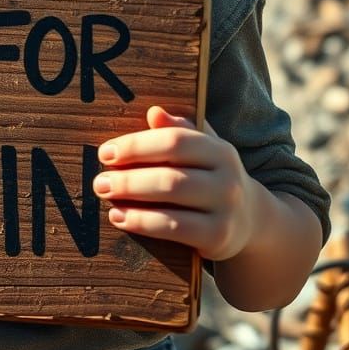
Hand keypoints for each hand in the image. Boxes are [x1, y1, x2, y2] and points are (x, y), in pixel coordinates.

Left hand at [92, 105, 254, 261]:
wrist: (250, 220)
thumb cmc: (211, 177)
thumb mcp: (203, 150)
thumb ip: (179, 130)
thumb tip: (154, 112)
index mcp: (219, 149)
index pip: (174, 141)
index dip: (137, 146)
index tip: (106, 153)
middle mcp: (227, 177)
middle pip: (170, 173)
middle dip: (128, 177)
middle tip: (98, 181)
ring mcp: (225, 208)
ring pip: (171, 199)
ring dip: (131, 197)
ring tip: (105, 195)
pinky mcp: (218, 237)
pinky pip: (174, 228)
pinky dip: (142, 222)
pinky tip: (120, 217)